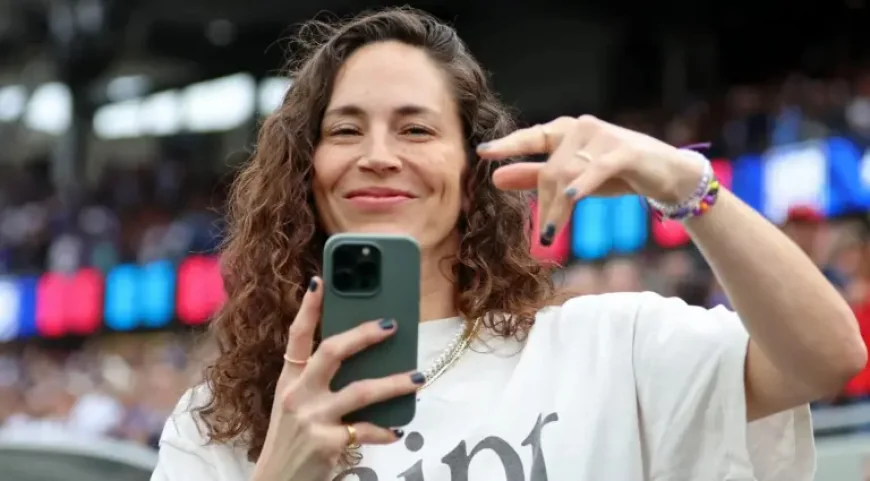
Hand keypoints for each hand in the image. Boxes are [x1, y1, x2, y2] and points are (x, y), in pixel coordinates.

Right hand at [252, 277, 421, 480]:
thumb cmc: (293, 440)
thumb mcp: (297, 406)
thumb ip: (321, 382)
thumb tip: (368, 358)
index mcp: (289, 381)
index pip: (296, 336)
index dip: (308, 307)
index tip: (320, 280)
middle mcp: (297, 394)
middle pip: (331, 351)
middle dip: (364, 333)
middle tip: (392, 324)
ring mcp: (312, 418)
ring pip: (361, 390)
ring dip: (394, 382)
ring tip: (418, 377)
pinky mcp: (328, 443)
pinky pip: (367, 430)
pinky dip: (386, 429)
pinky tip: (399, 428)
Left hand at [477, 115, 705, 242]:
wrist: (666, 174)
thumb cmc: (615, 174)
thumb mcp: (571, 177)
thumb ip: (534, 175)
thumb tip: (496, 177)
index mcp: (566, 132)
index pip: (532, 137)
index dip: (508, 144)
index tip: (482, 152)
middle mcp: (581, 128)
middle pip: (550, 169)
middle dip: (544, 204)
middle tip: (544, 234)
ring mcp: (603, 136)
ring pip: (568, 173)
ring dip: (558, 207)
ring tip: (550, 233)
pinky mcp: (624, 150)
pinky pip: (595, 169)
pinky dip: (581, 184)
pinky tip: (569, 197)